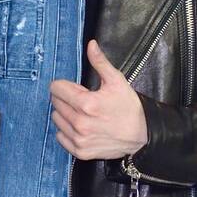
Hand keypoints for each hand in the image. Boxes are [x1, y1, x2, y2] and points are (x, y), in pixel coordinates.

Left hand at [49, 39, 147, 159]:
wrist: (142, 136)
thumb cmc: (129, 107)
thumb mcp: (117, 81)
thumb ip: (100, 63)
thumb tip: (90, 45)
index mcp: (87, 103)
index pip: (56, 89)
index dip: (64, 85)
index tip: (75, 88)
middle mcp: (80, 123)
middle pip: (55, 103)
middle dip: (65, 98)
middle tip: (82, 100)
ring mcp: (79, 139)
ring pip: (56, 119)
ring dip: (65, 114)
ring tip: (82, 113)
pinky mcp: (80, 151)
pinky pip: (60, 137)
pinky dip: (67, 130)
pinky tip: (81, 126)